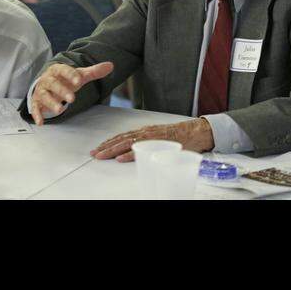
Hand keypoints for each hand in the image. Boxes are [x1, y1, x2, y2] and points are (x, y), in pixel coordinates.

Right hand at [29, 61, 113, 125]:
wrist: (48, 82)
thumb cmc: (65, 79)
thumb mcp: (79, 75)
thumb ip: (94, 71)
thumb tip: (111, 65)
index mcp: (58, 70)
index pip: (64, 70)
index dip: (71, 75)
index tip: (79, 81)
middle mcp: (48, 79)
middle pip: (53, 84)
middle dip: (62, 91)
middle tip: (72, 99)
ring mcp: (42, 90)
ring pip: (44, 96)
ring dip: (51, 103)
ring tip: (60, 110)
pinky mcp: (37, 101)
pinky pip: (35, 107)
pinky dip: (37, 114)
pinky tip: (41, 122)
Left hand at [90, 118, 214, 162]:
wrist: (196, 132)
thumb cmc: (181, 136)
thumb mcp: (161, 137)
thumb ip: (149, 142)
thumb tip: (137, 151)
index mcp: (146, 131)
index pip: (123, 136)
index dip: (110, 142)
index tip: (99, 148)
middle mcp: (146, 132)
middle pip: (121, 139)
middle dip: (106, 147)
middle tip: (94, 153)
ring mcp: (151, 137)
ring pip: (127, 143)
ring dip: (112, 150)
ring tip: (101, 155)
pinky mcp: (158, 144)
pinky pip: (141, 149)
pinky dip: (129, 154)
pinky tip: (120, 158)